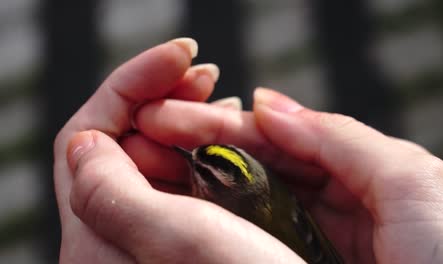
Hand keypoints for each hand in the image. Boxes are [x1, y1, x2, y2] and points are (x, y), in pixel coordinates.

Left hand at [55, 39, 303, 262]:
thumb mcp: (174, 242)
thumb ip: (111, 193)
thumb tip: (83, 144)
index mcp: (101, 238)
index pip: (88, 138)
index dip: (132, 85)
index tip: (180, 58)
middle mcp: (122, 236)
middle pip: (123, 142)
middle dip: (163, 95)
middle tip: (207, 75)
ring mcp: (158, 235)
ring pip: (158, 157)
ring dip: (187, 118)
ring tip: (224, 102)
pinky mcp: (191, 237)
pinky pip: (185, 179)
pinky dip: (206, 149)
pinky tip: (232, 134)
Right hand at [134, 88, 442, 262]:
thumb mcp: (410, 179)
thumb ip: (336, 137)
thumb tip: (265, 103)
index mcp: (360, 179)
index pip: (279, 141)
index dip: (225, 126)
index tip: (172, 115)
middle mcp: (332, 212)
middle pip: (254, 172)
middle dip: (200, 150)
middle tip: (146, 136)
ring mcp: (313, 250)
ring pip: (247, 209)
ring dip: (198, 185)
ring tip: (147, 164)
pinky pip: (254, 245)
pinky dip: (217, 226)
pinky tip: (180, 208)